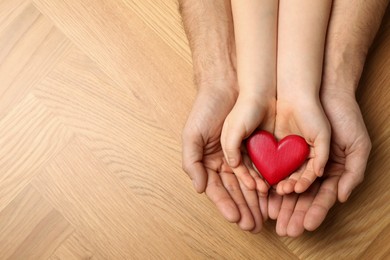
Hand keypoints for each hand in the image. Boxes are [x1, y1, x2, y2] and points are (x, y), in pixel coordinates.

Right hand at [182, 79, 266, 231]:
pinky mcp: (256, 147)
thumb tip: (199, 188)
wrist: (227, 86)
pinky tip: (272, 194)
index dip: (225, 204)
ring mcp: (241, 155)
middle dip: (244, 208)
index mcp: (208, 162)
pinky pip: (262, 168)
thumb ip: (192, 162)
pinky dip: (266, 181)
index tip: (236, 218)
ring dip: (256, 200)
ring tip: (264, 216)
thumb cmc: (206, 109)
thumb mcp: (192, 135)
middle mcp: (225, 162)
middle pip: (235, 191)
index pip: (217, 189)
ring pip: (250, 183)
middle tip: (253, 225)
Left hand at [268, 91, 370, 236]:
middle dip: (294, 213)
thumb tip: (342, 197)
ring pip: (287, 185)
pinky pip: (276, 168)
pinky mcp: (283, 149)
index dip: (315, 212)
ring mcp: (298, 160)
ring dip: (281, 202)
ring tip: (272, 214)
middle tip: (285, 228)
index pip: (322, 197)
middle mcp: (314, 169)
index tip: (307, 225)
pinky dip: (271, 181)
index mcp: (333, 172)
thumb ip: (353, 173)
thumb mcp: (357, 145)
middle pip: (303, 197)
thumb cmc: (345, 117)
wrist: (324, 91)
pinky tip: (265, 193)